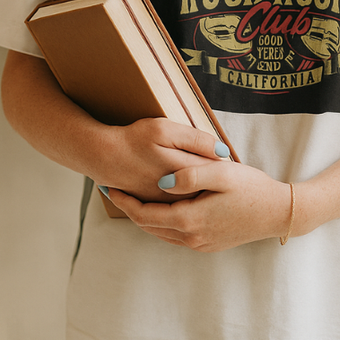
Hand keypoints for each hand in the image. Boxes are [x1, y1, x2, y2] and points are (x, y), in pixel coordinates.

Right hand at [95, 117, 229, 203]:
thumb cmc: (135, 139)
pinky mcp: (155, 208)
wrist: (104, 156)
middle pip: (207, 192)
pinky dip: (188, 204)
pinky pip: (178, 210)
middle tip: (228, 180)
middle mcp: (176, 192)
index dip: (226, 169)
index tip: (235, 166)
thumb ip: (195, 140)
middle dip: (219, 187)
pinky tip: (193, 196)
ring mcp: (165, 203)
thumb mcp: (165, 129)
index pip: (214, 172)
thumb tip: (222, 151)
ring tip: (215, 190)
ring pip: (194, 204)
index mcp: (183, 170)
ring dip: (205, 198)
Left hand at [106, 161, 292, 251]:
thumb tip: (161, 183)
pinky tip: (160, 206)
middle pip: (148, 226)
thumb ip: (190, 174)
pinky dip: (160, 221)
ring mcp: (200, 244)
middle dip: (128, 208)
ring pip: (160, 232)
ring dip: (143, 216)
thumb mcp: (222, 173)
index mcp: (190, 220)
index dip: (124, 201)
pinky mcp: (208, 244)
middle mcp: (191, 237)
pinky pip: (174, 234)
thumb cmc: (252, 188)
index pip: (145, 214)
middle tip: (113, 190)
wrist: (278, 212)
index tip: (109, 186)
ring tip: (129, 197)